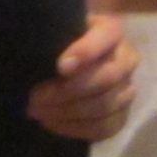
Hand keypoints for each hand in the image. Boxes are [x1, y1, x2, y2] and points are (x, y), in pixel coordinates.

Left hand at [27, 16, 137, 140]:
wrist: (68, 59)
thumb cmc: (57, 37)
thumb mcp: (55, 27)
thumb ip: (50, 31)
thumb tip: (29, 42)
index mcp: (111, 29)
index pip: (107, 37)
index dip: (86, 51)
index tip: (60, 67)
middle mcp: (126, 58)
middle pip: (106, 78)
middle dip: (67, 91)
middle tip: (35, 97)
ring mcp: (127, 88)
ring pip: (105, 106)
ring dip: (68, 112)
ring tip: (37, 111)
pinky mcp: (122, 114)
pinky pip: (106, 127)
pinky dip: (77, 129)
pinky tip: (51, 123)